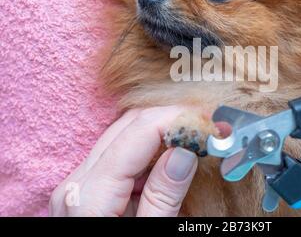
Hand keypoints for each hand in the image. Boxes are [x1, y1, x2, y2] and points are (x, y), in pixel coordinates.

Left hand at [49, 106, 197, 216]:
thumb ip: (163, 195)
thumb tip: (185, 150)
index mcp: (90, 195)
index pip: (137, 132)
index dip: (176, 119)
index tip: (209, 123)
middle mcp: (78, 180)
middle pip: (128, 125)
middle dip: (171, 119)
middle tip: (207, 128)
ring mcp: (79, 181)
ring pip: (123, 133)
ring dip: (162, 130)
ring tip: (195, 138)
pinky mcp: (88, 186)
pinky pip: (120, 152)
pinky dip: (149, 147)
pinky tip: (173, 154)